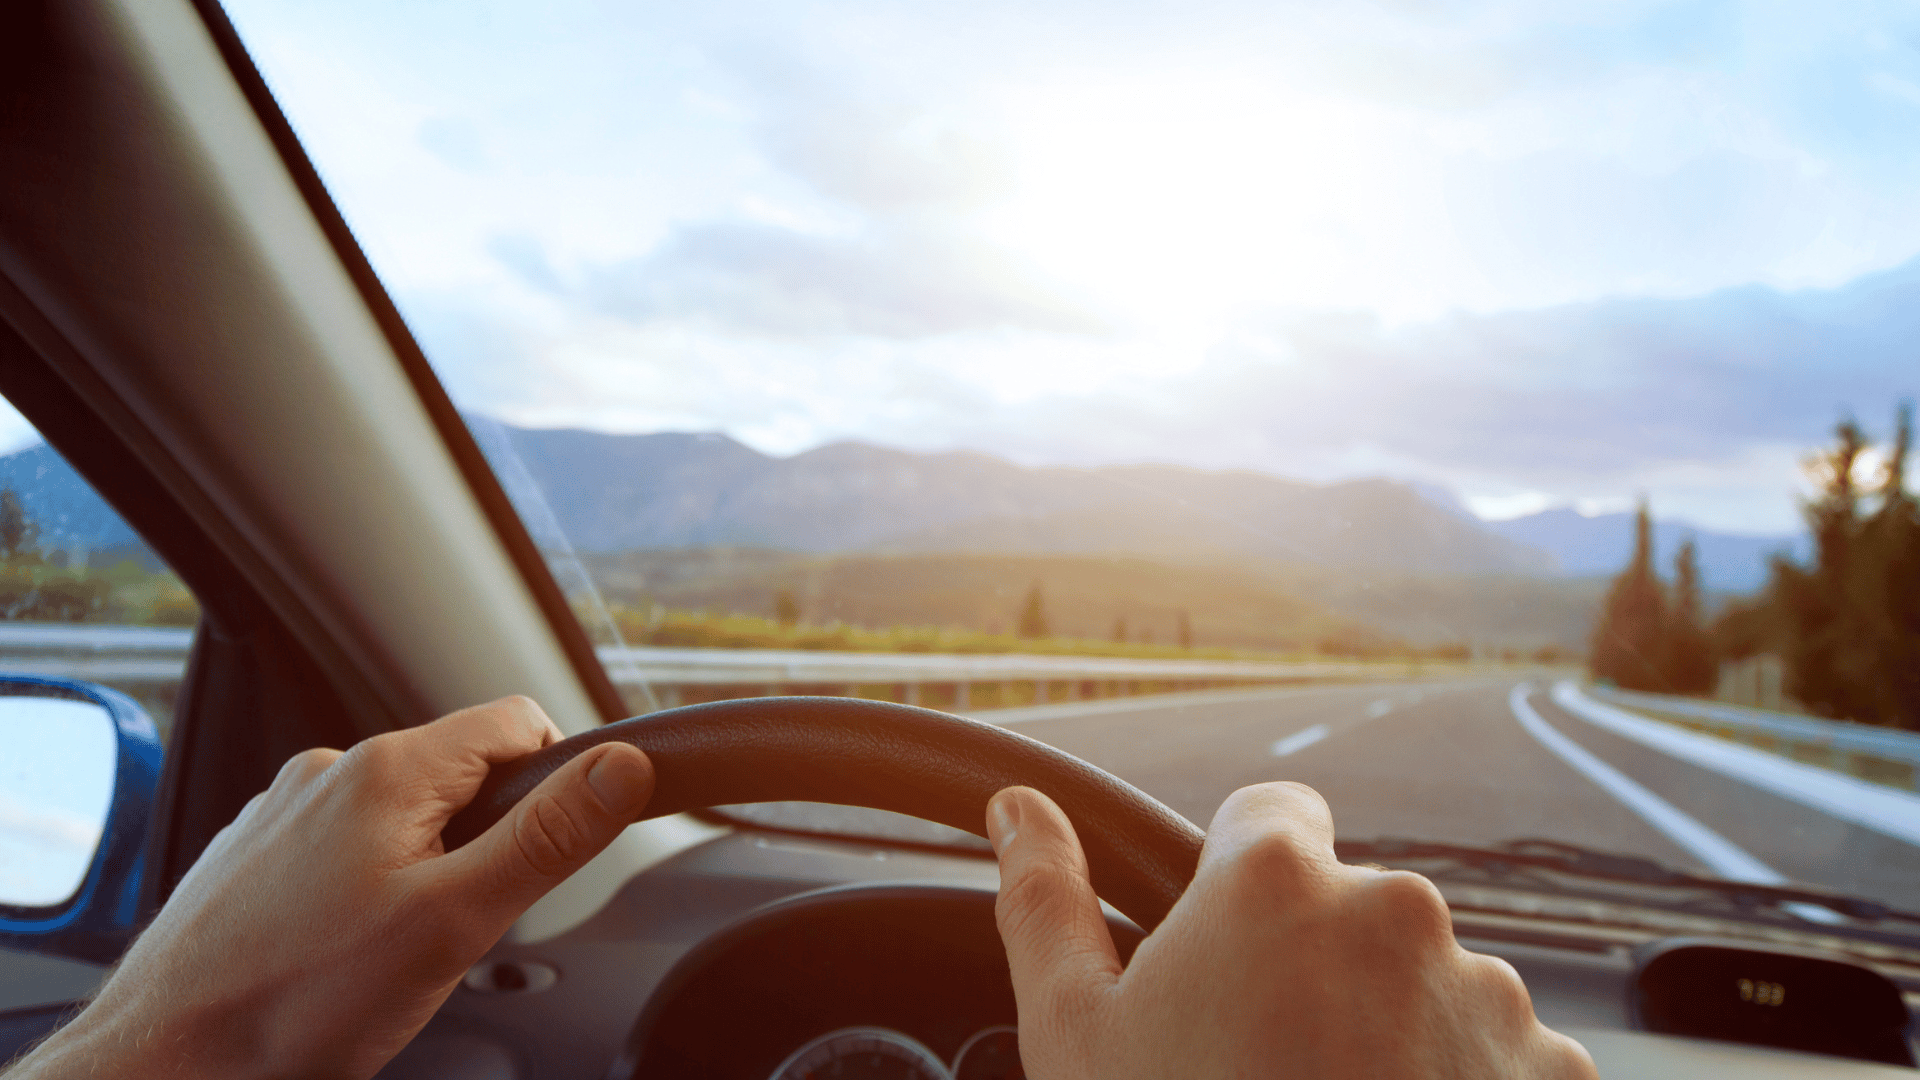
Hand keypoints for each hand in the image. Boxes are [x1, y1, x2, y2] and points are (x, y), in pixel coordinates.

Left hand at [11, 696, 653, 1079]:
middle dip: (485, 841)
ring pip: (400, 817)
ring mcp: (283, 813)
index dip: (558, 779)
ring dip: (423, 869)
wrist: (162, 1063)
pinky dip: (362, 890)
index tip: (550, 849)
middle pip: (460, 774)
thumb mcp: (456, 922)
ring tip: (390, 952)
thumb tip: (624, 767)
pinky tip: (337, 953)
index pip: (518, 722)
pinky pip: (341, 850)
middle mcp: (329, 772)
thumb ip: (548, 838)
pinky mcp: (252, 856)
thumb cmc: (294, 1003)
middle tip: (458, 926)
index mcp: (387, 769)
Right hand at [986, 782, 1596, 1078]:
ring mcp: (1489, 994)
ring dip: (1390, 1032)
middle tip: (1259, 1065)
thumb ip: (1045, 902)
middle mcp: (1397, 912)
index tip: (1224, 953)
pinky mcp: (1555, 1072)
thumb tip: (1020, 809)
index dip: (1238, 879)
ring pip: (1426, 983)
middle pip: (1349, 908)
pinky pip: (1496, 1056)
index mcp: (1276, 880)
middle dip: (1314, 967)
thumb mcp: (1076, 1038)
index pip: (1271, 812)